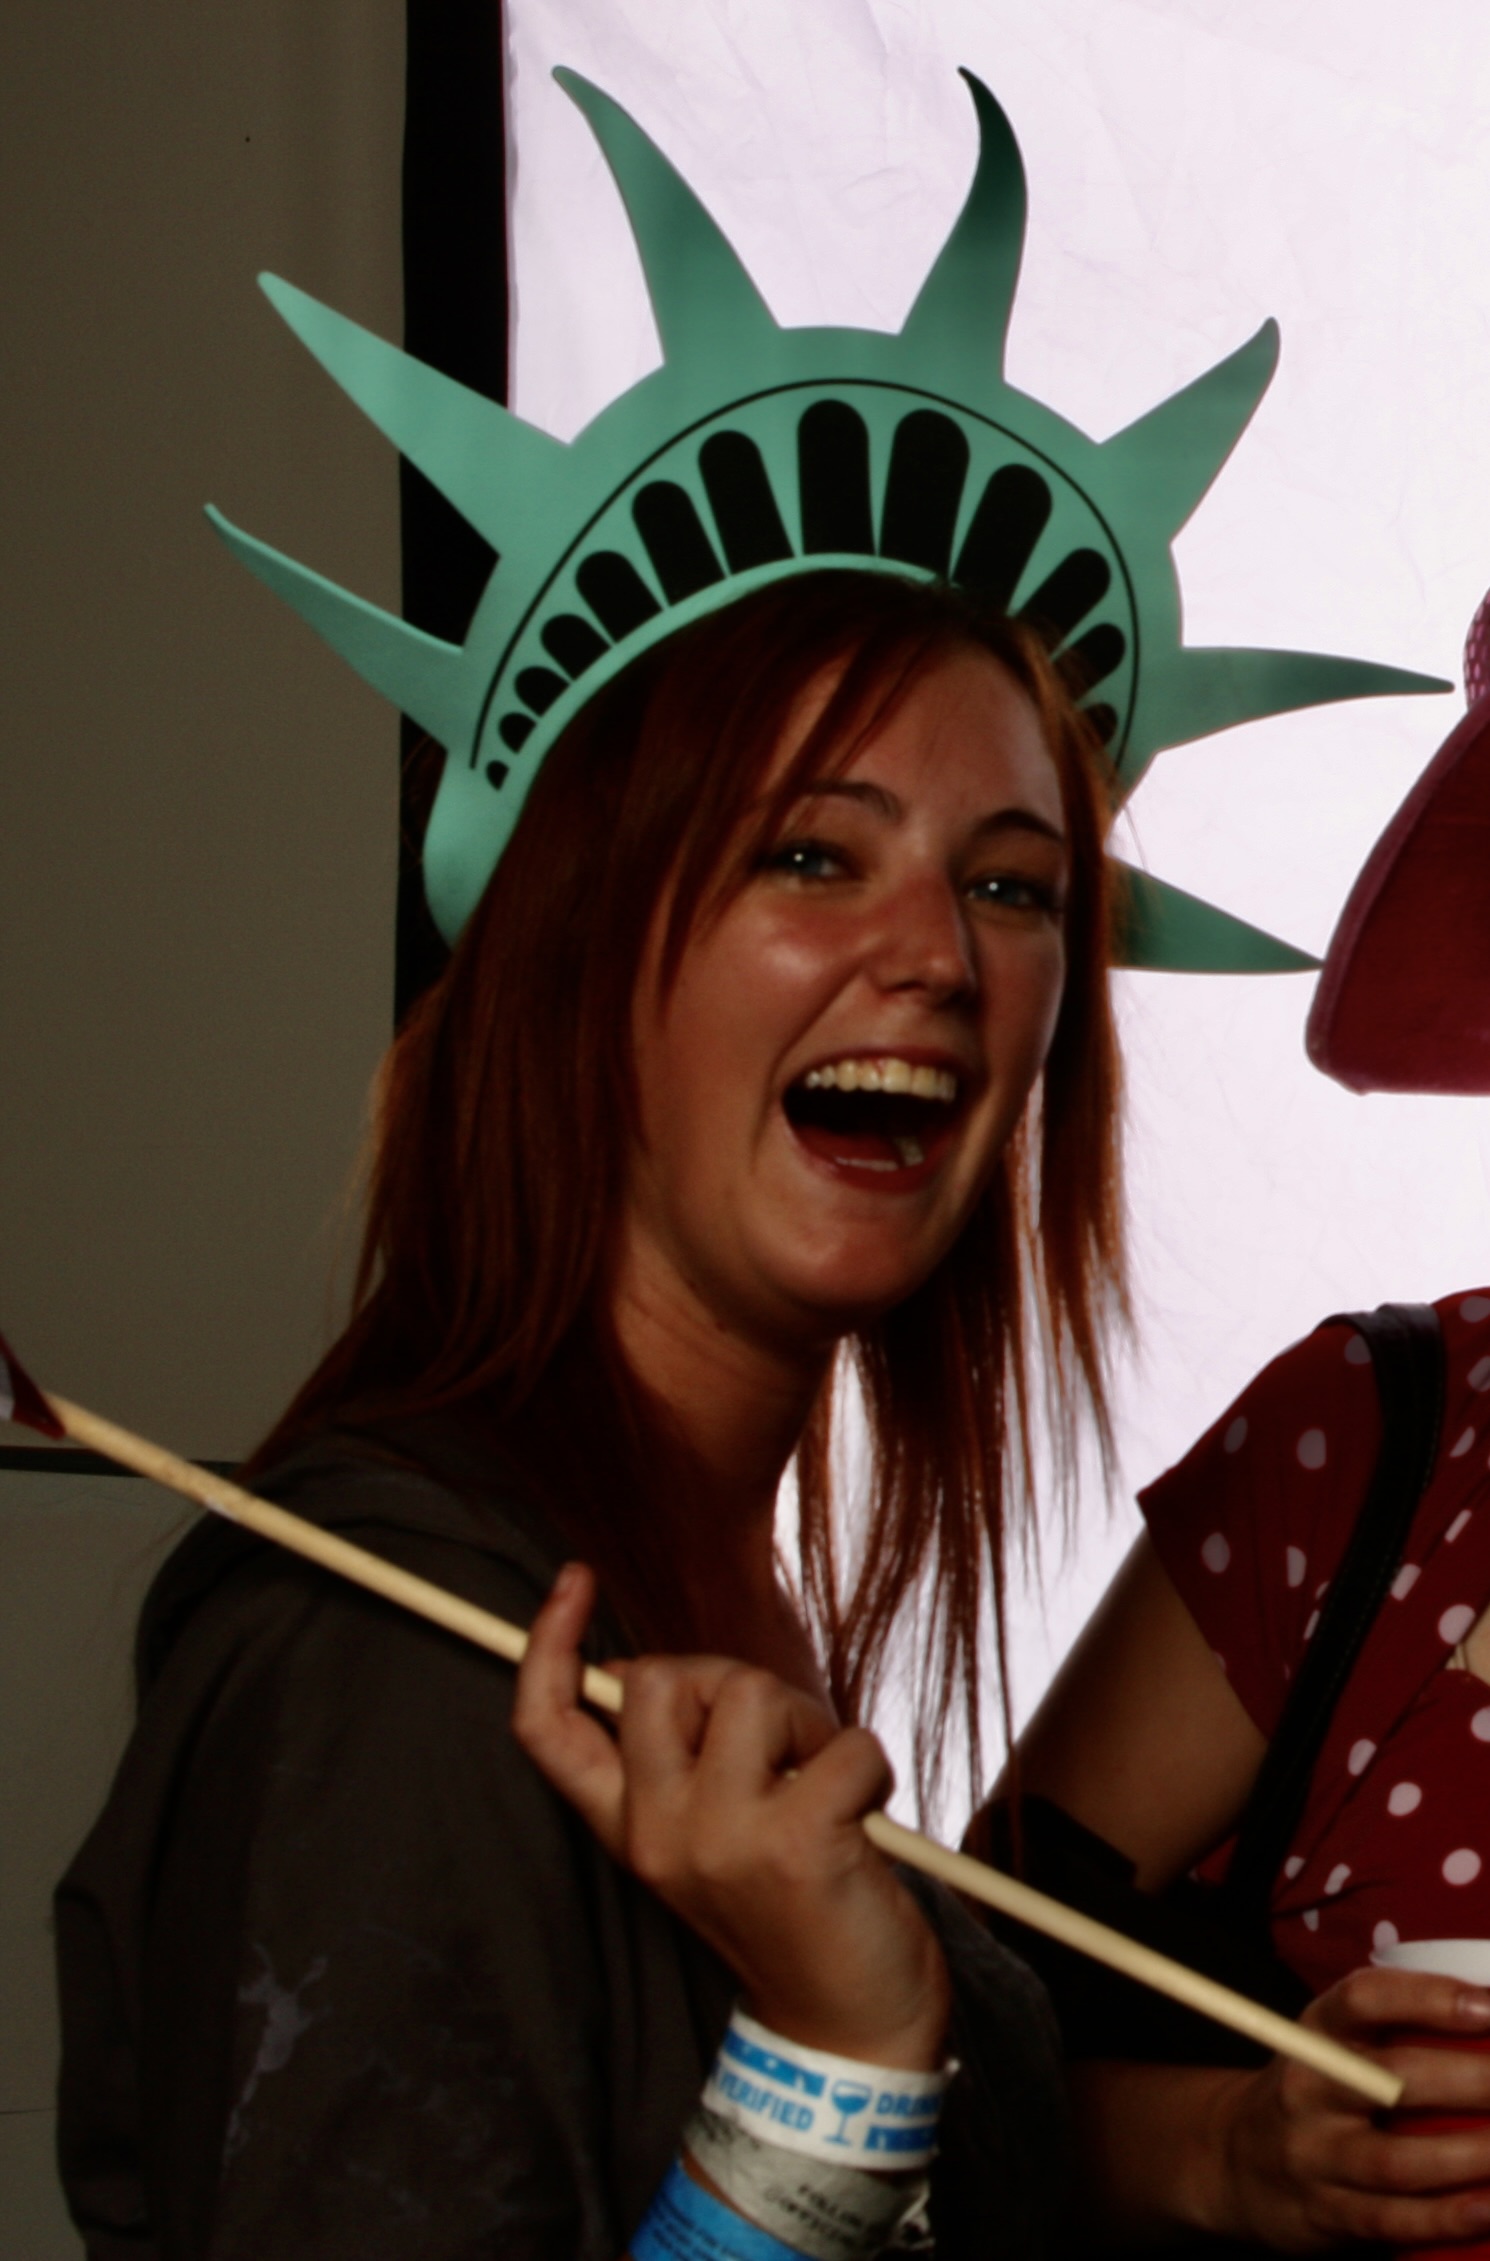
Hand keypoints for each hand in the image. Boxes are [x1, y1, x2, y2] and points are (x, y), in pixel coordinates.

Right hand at [512, 1562, 950, 2070]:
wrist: (848, 2030)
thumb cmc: (792, 1909)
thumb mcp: (709, 1836)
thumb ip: (682, 1761)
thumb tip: (663, 1672)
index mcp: (628, 1827)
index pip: (546, 1729)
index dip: (547, 1644)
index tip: (574, 1580)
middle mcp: (656, 1832)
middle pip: (657, 1677)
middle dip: (729, 1681)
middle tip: (778, 1750)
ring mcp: (718, 1840)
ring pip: (750, 1691)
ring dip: (807, 1724)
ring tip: (824, 1790)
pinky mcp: (793, 1844)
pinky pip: (843, 1743)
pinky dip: (870, 1765)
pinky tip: (865, 1822)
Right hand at [1212, 1964, 1489, 2250]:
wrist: (1236, 2158)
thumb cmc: (1316, 2091)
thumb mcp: (1334, 2044)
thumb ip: (1395, 2032)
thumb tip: (1488, 2018)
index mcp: (1318, 2032)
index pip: (1364, 2000)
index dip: (1428, 1999)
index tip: (1489, 2007)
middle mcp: (1310, 2086)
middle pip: (1389, 2080)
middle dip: (1468, 2082)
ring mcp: (1313, 2153)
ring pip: (1395, 2160)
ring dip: (1468, 2158)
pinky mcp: (1323, 2213)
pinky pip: (1390, 2220)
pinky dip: (1444, 2218)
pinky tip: (1488, 2210)